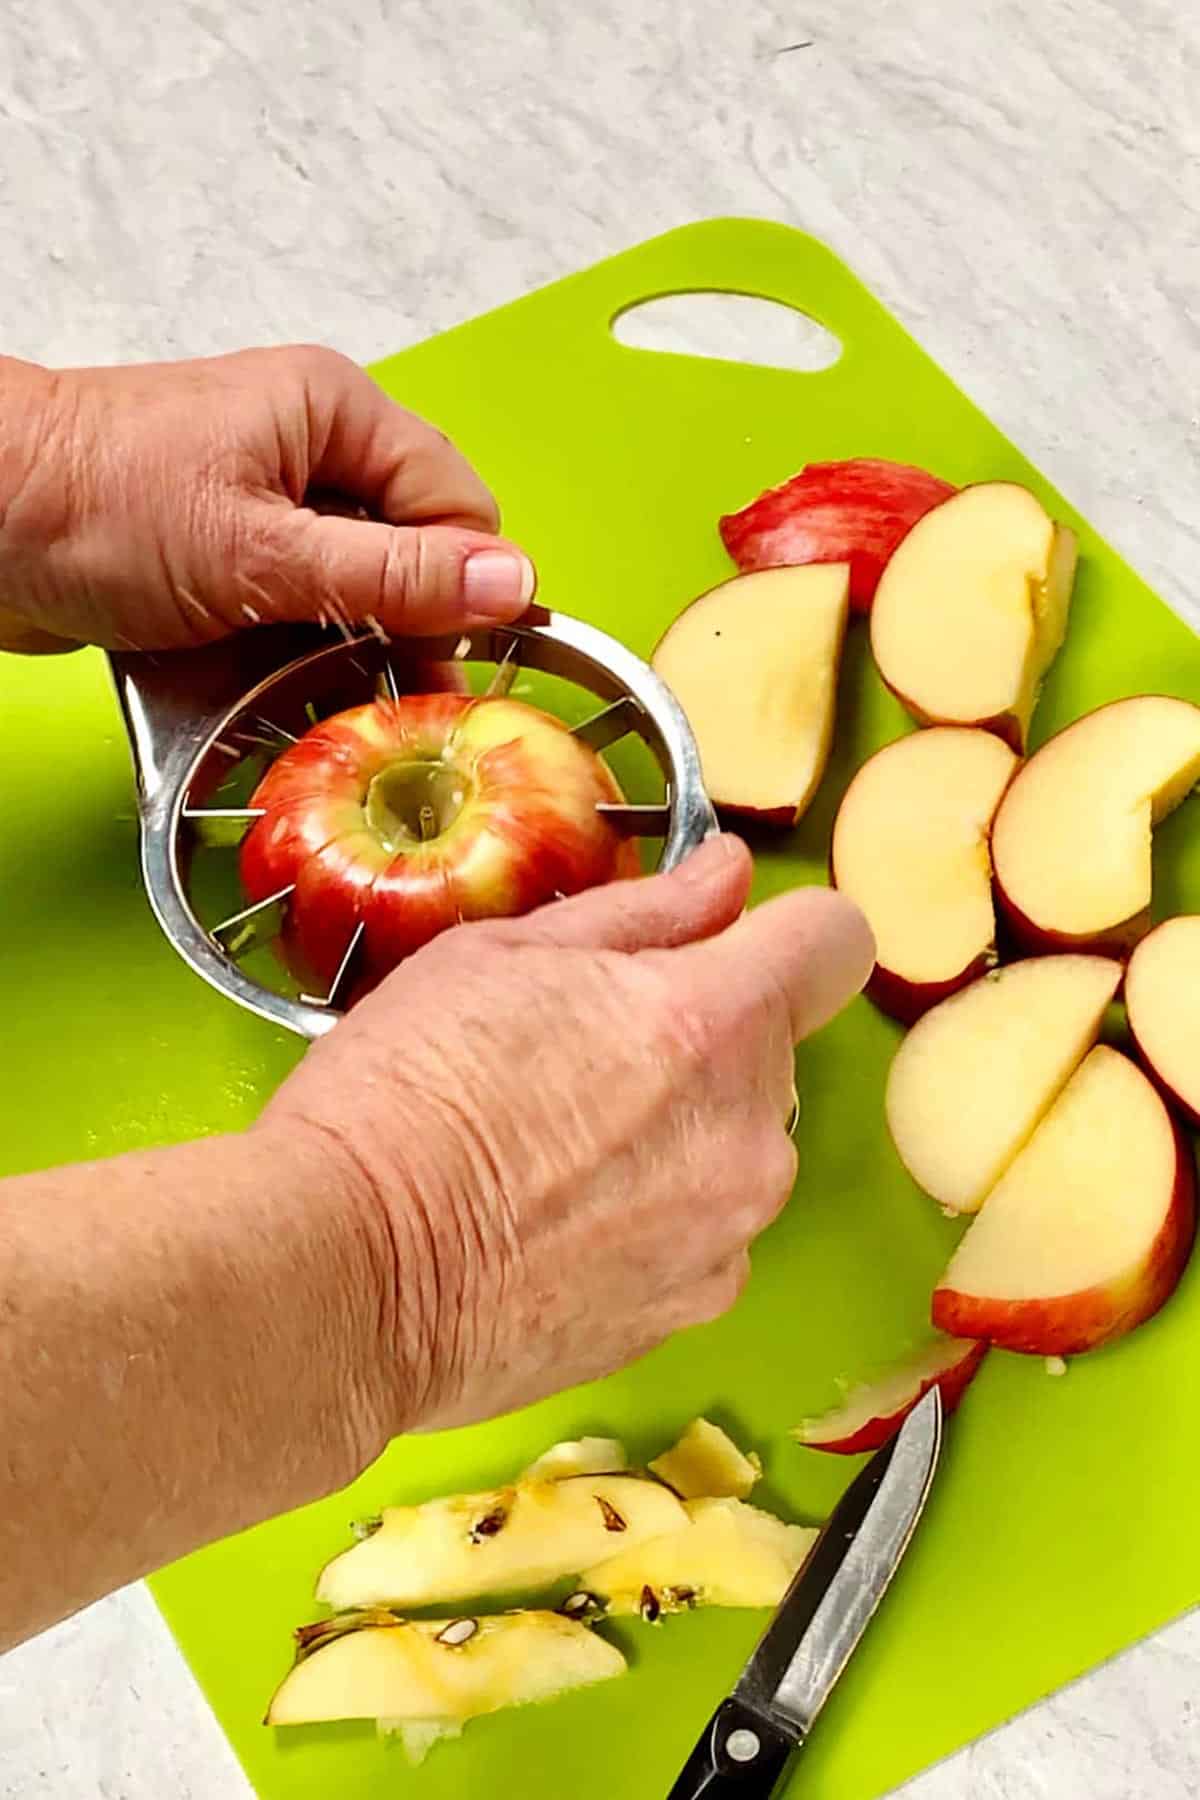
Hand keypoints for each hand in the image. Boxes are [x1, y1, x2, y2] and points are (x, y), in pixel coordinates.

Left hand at [0, 346, 532, 652]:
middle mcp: (309, 451)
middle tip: (395, 698)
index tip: (460, 660)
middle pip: (411, 551)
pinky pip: (294, 611)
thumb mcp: (261, 554)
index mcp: (335, 413)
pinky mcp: (228, 553)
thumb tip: (506, 584)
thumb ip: (392, 577)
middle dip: (406, 628)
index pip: (456, 504)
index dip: (469, 585)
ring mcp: (266, 504)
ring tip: (324, 699)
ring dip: (345, 652)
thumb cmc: (89, 503)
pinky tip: (276, 691)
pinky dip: (292, 656)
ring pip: (354, 592)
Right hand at [261, 836, 873, 1434]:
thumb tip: (731, 875)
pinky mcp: (692, 1311)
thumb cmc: (403, 1095)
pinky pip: (707, 1233)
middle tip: (580, 1051)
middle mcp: (748, 1132)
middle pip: (773, 1050)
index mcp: (708, 1020)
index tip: (732, 943)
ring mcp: (728, 1234)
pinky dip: (656, 1218)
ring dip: (680, 1131)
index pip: (834, 941)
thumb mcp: (503, 957)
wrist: (345, 1276)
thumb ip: (644, 912)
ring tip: (554, 1148)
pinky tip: (557, 1222)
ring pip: (738, 1144)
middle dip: (702, 1036)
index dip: (787, 931)